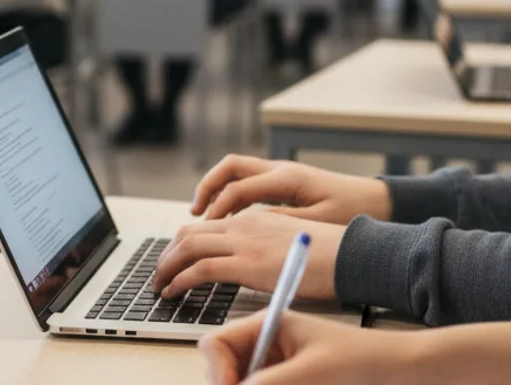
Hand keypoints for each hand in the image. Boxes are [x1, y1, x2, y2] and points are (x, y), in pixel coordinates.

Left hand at [151, 211, 343, 299]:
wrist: (351, 255)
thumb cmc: (329, 255)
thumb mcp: (288, 244)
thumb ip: (264, 247)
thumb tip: (249, 265)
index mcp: (254, 219)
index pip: (205, 226)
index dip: (182, 242)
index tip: (174, 258)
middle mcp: (244, 224)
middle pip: (189, 233)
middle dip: (168, 254)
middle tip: (159, 273)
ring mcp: (244, 242)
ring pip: (188, 247)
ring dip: (167, 267)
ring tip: (160, 285)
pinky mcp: (247, 264)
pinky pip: (200, 270)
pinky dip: (179, 280)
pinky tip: (173, 291)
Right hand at [192, 155, 391, 223]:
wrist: (376, 202)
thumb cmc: (350, 213)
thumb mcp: (316, 223)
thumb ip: (281, 223)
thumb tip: (247, 227)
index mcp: (286, 179)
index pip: (239, 188)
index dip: (218, 208)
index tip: (204, 229)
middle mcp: (279, 169)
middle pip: (230, 167)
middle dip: (207, 187)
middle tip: (194, 214)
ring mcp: (280, 172)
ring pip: (236, 170)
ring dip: (216, 188)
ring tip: (203, 215)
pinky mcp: (283, 181)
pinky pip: (247, 180)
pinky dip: (230, 194)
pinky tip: (227, 216)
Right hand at [200, 311, 407, 384]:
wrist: (398, 371)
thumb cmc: (363, 359)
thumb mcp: (313, 371)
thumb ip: (269, 382)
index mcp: (266, 325)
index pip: (216, 343)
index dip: (218, 370)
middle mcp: (264, 346)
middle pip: (221, 370)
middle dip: (231, 384)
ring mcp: (274, 367)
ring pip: (241, 383)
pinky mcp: (286, 381)